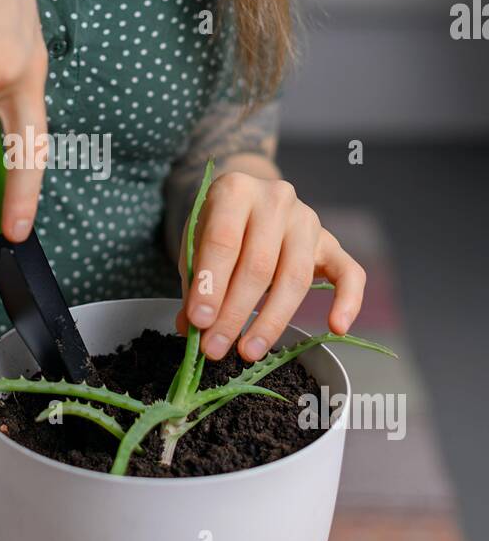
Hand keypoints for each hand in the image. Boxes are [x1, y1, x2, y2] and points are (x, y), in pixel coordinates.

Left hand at [174, 170, 365, 361]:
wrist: (249, 200)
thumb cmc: (219, 224)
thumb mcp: (195, 242)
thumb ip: (194, 281)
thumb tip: (191, 328)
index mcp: (236, 189)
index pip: (223, 242)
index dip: (210, 285)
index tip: (199, 322)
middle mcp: (276, 199)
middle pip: (259, 264)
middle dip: (235, 313)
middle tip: (214, 348)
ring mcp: (308, 220)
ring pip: (295, 277)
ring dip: (271, 320)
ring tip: (249, 351)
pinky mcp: (331, 242)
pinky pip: (350, 273)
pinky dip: (348, 302)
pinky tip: (337, 329)